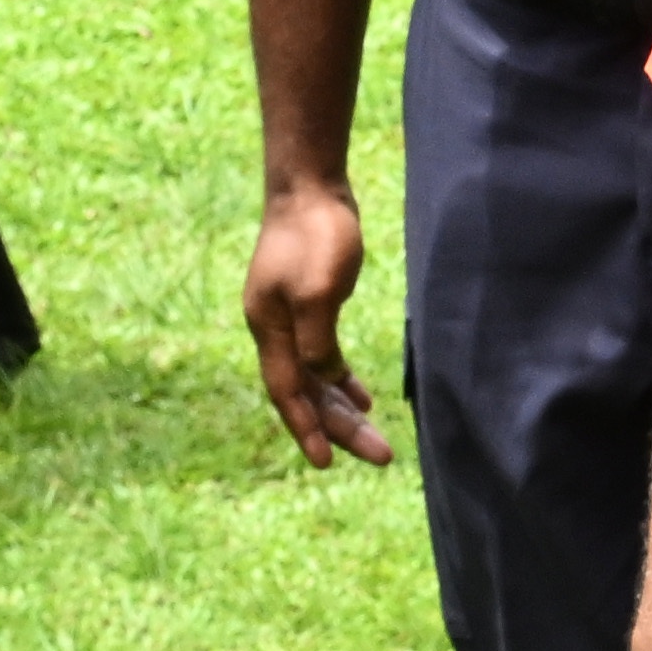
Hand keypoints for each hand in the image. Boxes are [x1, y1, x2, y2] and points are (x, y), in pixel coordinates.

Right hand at [243, 170, 389, 468]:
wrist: (310, 187)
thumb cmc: (317, 235)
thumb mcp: (318, 291)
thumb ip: (317, 341)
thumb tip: (324, 379)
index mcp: (270, 329)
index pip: (288, 393)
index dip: (307, 430)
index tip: (327, 463)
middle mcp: (274, 329)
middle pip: (305, 392)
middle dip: (339, 426)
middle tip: (381, 455)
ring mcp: (288, 317)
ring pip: (315, 378)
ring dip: (342, 407)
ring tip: (373, 436)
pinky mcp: (308, 304)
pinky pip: (322, 356)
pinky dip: (341, 378)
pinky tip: (361, 394)